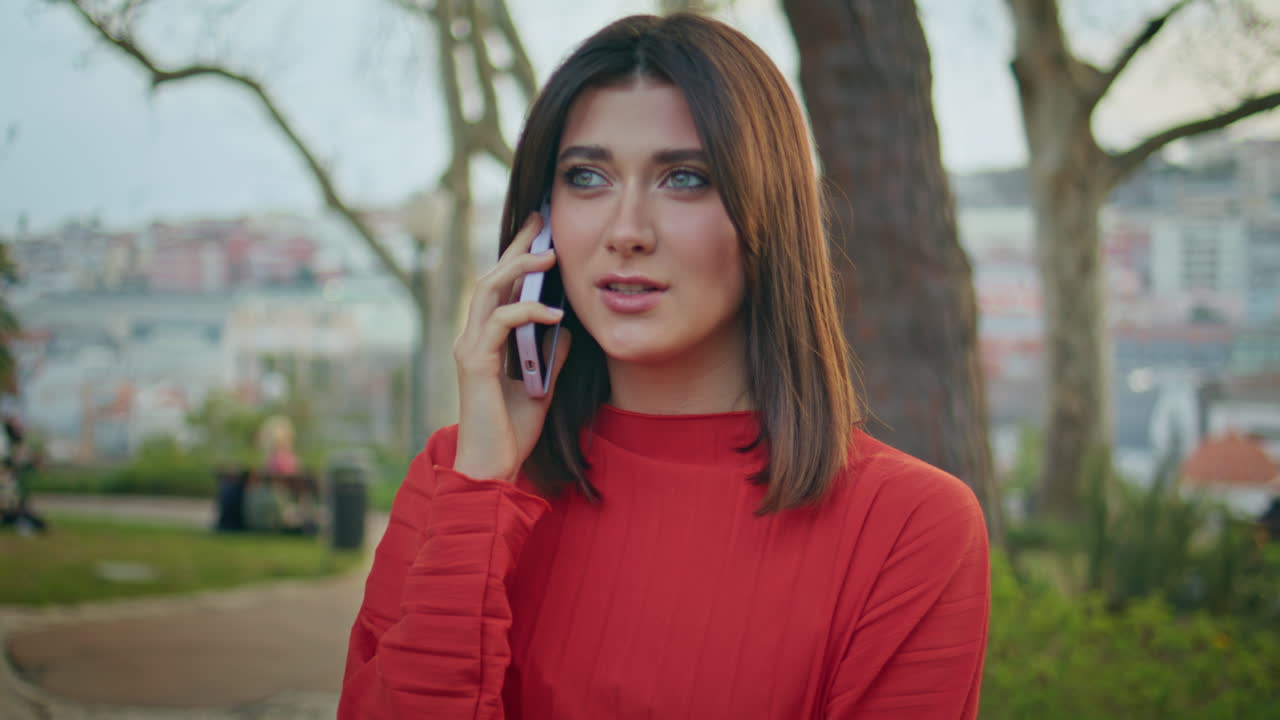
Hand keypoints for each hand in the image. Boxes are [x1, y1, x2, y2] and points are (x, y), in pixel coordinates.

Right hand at [452, 212, 572, 482]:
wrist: (492, 469)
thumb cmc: (511, 434)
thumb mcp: (542, 387)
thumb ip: (551, 357)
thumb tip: (567, 330)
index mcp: (485, 341)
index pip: (500, 288)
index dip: (517, 257)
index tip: (539, 232)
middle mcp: (472, 338)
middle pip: (491, 277)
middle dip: (517, 248)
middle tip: (542, 225)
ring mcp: (470, 348)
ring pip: (489, 290)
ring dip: (519, 269)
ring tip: (549, 257)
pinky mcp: (475, 362)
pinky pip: (501, 322)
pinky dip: (529, 313)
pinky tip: (556, 315)